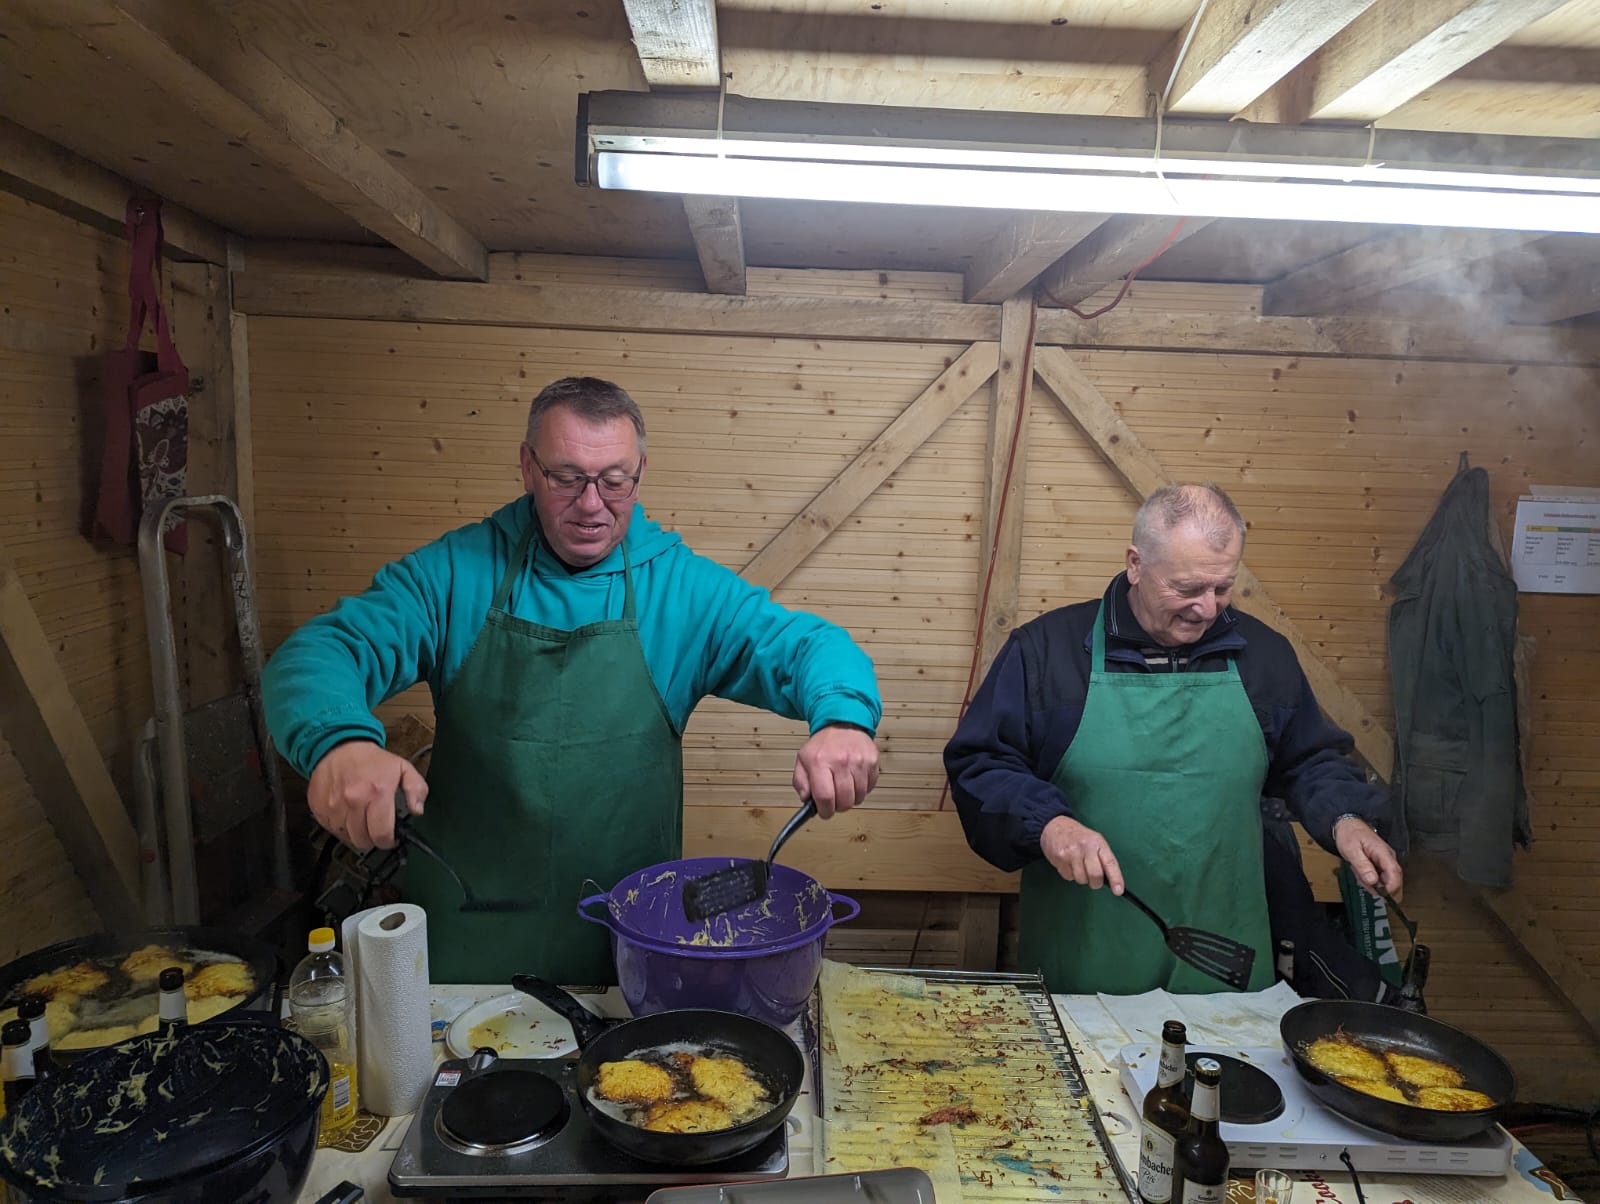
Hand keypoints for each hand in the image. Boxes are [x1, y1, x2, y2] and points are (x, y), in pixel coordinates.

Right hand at [307, 740, 428, 850]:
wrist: (338, 746)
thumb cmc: (370, 759)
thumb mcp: (403, 768)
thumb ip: (416, 789)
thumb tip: (417, 809)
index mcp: (377, 793)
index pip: (381, 834)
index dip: (388, 841)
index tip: (389, 838)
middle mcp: (354, 801)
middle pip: (362, 840)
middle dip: (372, 838)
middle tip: (375, 828)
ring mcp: (334, 806)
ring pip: (346, 837)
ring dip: (354, 832)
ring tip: (360, 819)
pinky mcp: (319, 808)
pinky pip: (330, 829)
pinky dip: (338, 827)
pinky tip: (346, 815)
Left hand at [793, 724, 879, 817]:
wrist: (843, 724)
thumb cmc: (823, 745)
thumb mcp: (803, 760)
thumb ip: (800, 782)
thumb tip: (806, 799)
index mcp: (820, 762)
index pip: (825, 796)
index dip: (825, 810)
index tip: (825, 812)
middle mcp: (841, 761)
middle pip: (844, 800)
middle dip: (839, 807)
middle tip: (835, 802)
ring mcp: (859, 761)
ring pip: (859, 796)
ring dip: (851, 799)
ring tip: (844, 789)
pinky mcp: (872, 762)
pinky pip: (870, 788)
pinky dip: (862, 790)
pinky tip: (854, 781)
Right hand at [1040, 815, 1123, 892]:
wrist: (1055, 826)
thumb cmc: (1079, 836)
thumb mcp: (1095, 841)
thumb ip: (1103, 858)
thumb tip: (1111, 880)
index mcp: (1098, 842)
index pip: (1110, 863)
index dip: (1115, 878)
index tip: (1118, 891)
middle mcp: (1085, 846)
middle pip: (1095, 875)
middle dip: (1095, 883)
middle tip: (1094, 881)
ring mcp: (1071, 852)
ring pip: (1081, 879)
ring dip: (1081, 878)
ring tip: (1078, 866)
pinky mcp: (1060, 858)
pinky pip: (1068, 877)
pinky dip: (1070, 874)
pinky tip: (1068, 864)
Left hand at [1334, 816, 1403, 895]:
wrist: (1348, 825)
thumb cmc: (1350, 835)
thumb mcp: (1351, 851)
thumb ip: (1362, 866)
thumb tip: (1373, 881)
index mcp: (1383, 852)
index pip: (1395, 872)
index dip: (1392, 886)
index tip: (1384, 895)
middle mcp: (1388, 857)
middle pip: (1392, 879)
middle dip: (1378, 885)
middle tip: (1361, 878)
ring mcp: (1385, 861)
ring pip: (1384, 880)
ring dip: (1370, 882)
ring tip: (1357, 869)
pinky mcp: (1381, 864)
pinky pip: (1379, 877)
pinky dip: (1368, 878)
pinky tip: (1359, 870)